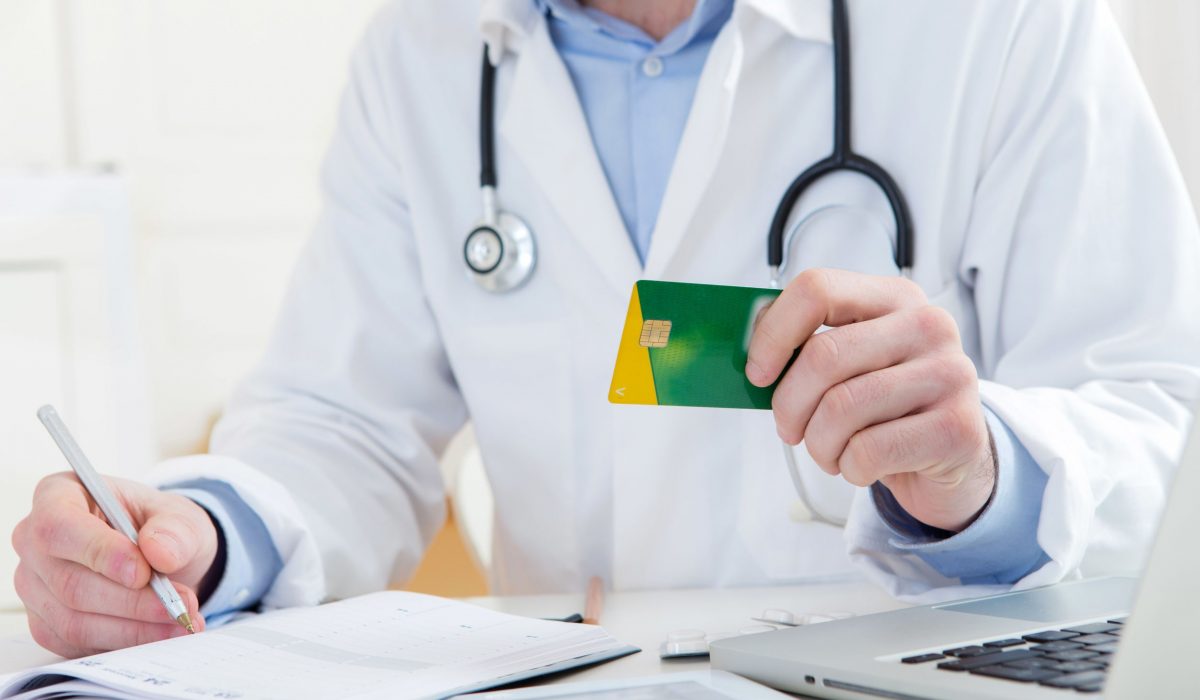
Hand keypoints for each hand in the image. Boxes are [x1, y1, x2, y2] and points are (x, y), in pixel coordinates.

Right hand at [11, 473, 217, 656]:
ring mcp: (35, 586)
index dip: (99, 552)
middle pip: (69, 582)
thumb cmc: (160, 526)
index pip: (59, 527)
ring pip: (73, 620)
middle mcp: (34, 542)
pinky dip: (123, 642)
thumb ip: (176, 530)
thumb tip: (160, 552)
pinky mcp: (46, 623)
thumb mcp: (181, 516)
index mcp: (58, 496)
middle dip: (131, 601)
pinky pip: (76, 643)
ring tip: (179, 621)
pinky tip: (160, 633)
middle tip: (178, 606)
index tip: (143, 572)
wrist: (162, 556)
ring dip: (132, 628)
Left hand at [747, 269, 995, 531]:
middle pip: (824, 356)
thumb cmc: (884, 407)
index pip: (817, 290)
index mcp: (894, 297)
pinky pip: (868, 451)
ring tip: (829, 450)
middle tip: (789, 428)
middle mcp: (929, 325)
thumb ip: (806, 348)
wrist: (950, 457)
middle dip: (790, 404)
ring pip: (841, 408)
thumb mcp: (851, 366)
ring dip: (818, 444)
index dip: (773, 334)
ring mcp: (950, 374)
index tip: (757, 374)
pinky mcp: (957, 428)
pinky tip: (861, 465)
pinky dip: (848, 468)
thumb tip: (748, 355)